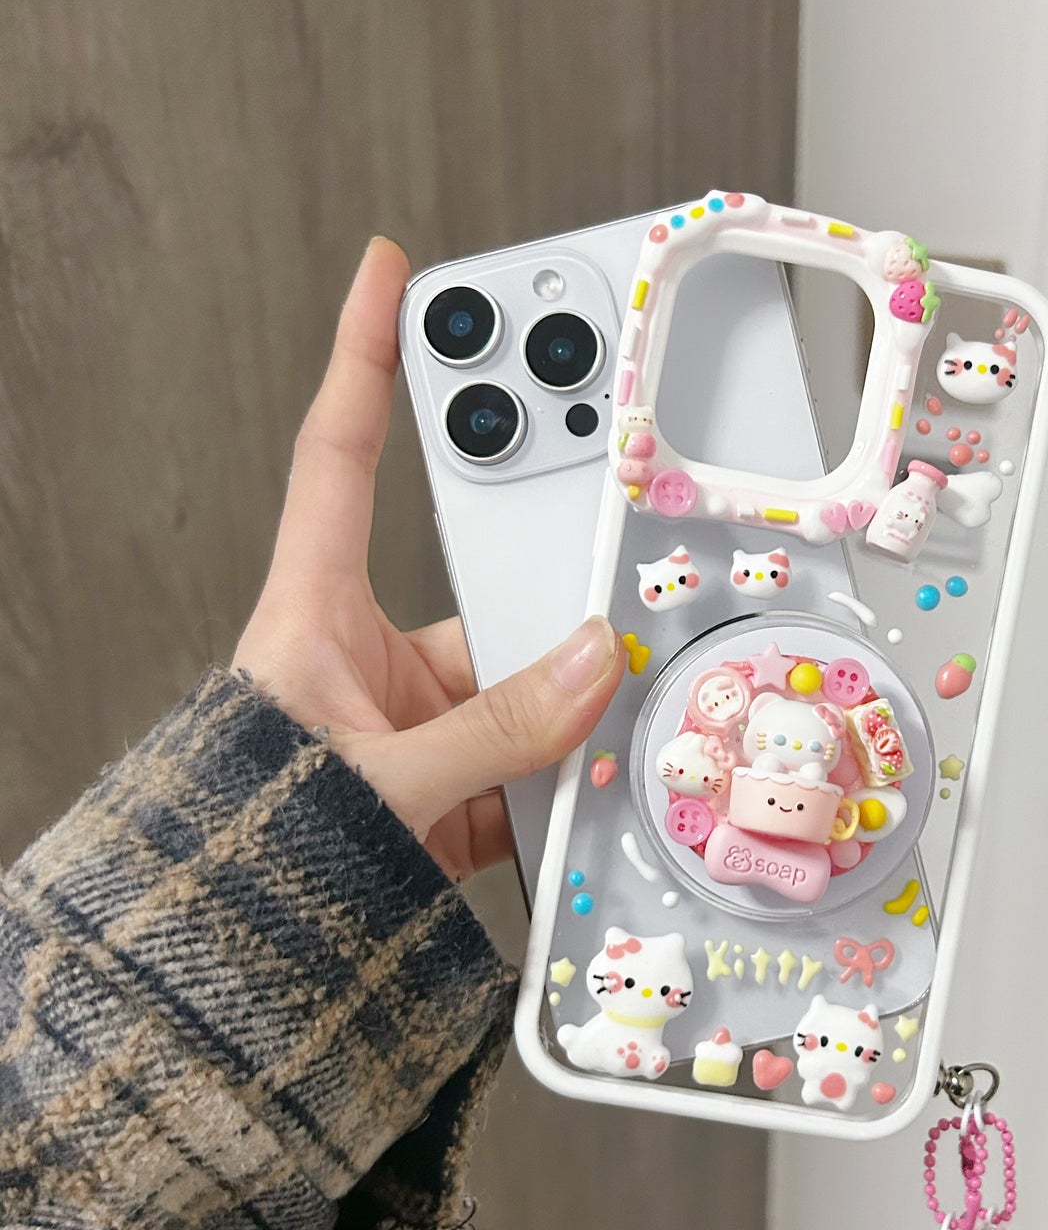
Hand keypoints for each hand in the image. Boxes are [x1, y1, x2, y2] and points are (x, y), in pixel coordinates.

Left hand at [235, 238, 622, 880]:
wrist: (249, 953)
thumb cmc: (250, 849)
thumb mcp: (369, 786)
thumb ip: (485, 733)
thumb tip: (584, 666)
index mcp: (316, 616)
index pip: (341, 462)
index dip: (365, 362)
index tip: (390, 277)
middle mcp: (372, 657)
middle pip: (475, 573)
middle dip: (539, 549)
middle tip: (605, 480)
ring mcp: (423, 722)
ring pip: (522, 679)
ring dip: (567, 694)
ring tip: (616, 678)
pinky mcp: (460, 781)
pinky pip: (534, 753)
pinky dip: (572, 766)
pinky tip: (602, 769)